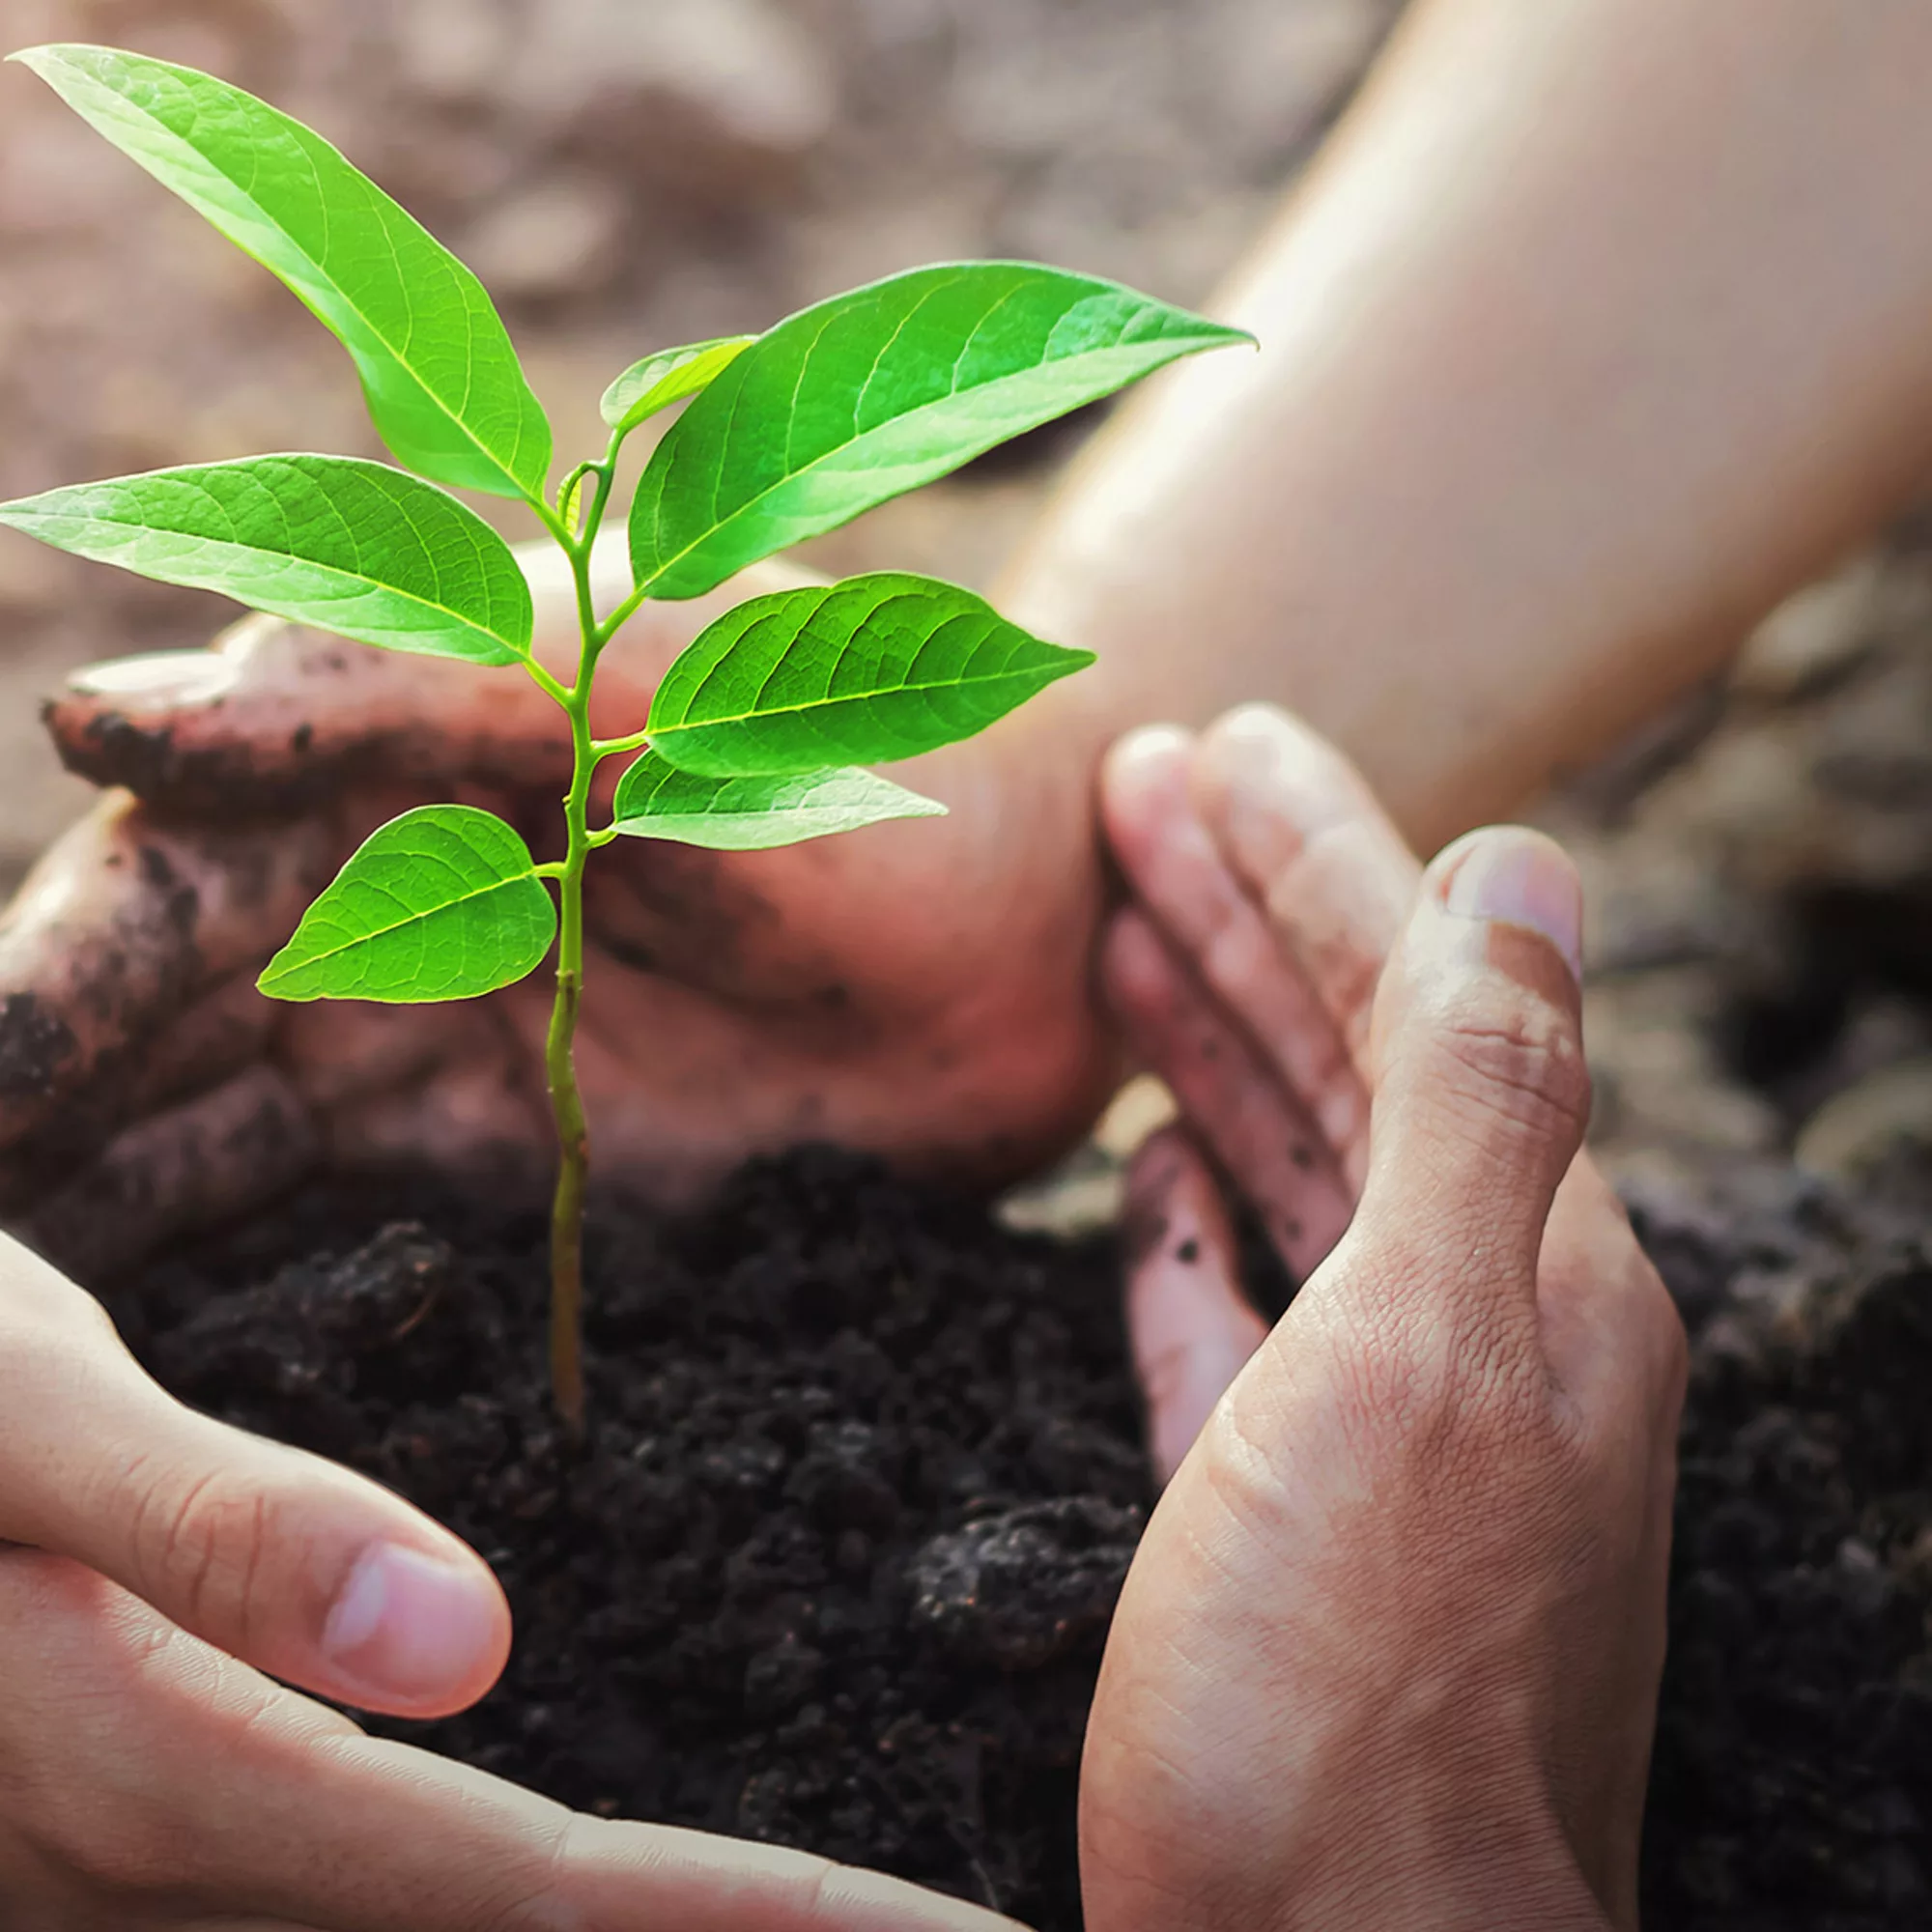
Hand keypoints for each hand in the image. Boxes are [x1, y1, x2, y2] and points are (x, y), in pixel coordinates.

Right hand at [0, 534, 1109, 1274]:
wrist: (1037, 910)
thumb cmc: (860, 734)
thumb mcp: (627, 669)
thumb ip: (384, 686)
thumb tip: (92, 719)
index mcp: (372, 764)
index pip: (145, 896)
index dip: (31, 1011)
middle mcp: (374, 907)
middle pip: (144, 1037)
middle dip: (32, 1148)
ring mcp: (436, 1041)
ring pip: (209, 1143)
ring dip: (95, 1239)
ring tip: (12, 1380)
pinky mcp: (511, 1154)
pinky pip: (339, 1227)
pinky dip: (235, 1293)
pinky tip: (145, 1395)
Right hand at [0, 1230, 1014, 1931]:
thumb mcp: (21, 1416)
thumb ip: (225, 1535)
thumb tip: (466, 1643)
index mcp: (149, 1772)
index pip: (509, 1888)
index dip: (737, 1922)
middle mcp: (132, 1876)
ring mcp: (113, 1888)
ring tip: (819, 1923)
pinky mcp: (121, 1838)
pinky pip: (346, 1897)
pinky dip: (502, 1907)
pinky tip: (614, 1884)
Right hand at [1083, 709, 1685, 1929]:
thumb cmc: (1361, 1695)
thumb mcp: (1431, 1357)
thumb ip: (1480, 1102)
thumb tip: (1529, 866)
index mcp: (1524, 1260)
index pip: (1412, 990)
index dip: (1313, 851)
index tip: (1216, 740)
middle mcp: (1466, 1317)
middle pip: (1343, 1058)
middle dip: (1245, 907)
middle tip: (1142, 786)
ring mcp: (1370, 1414)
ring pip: (1288, 1168)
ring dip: (1209, 1033)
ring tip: (1133, 919)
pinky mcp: (1277, 1505)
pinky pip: (1239, 1310)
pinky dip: (1200, 1217)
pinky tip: (1158, 1160)